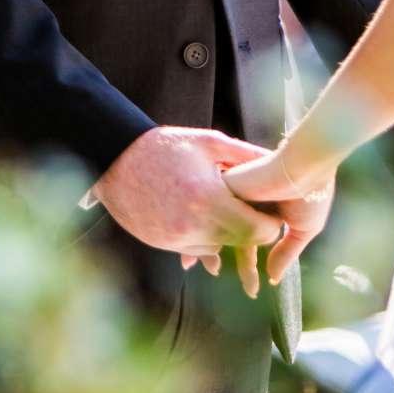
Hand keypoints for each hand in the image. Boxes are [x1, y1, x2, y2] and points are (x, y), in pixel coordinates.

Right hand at [91, 127, 282, 294]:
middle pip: (239, 244)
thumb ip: (246, 155)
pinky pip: (194, 249)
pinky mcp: (162, 244)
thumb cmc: (165, 147)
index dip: (270, 226)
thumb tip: (278, 160)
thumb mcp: (209, 143)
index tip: (274, 216)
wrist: (116, 160)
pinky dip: (203, 238)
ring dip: (226, 235)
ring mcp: (175, 238)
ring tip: (226, 212)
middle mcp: (192, 225)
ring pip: (217, 249)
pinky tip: (202, 218)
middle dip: (251, 233)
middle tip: (257, 216)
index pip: (255, 230)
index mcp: (208, 199)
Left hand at [223, 148, 337, 286]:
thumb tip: (272, 278)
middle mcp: (248, 203)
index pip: (249, 240)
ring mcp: (235, 195)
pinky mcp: (224, 187)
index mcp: (265, 210)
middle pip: (233, 237)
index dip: (249, 266)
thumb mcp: (303, 228)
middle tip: (249, 290)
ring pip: (219, 227)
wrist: (305, 168)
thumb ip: (285, 252)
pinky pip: (213, 216)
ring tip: (216, 270)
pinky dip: (213, 231)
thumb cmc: (311, 193)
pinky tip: (216, 246)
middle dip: (240, 265)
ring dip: (213, 248)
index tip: (253, 289)